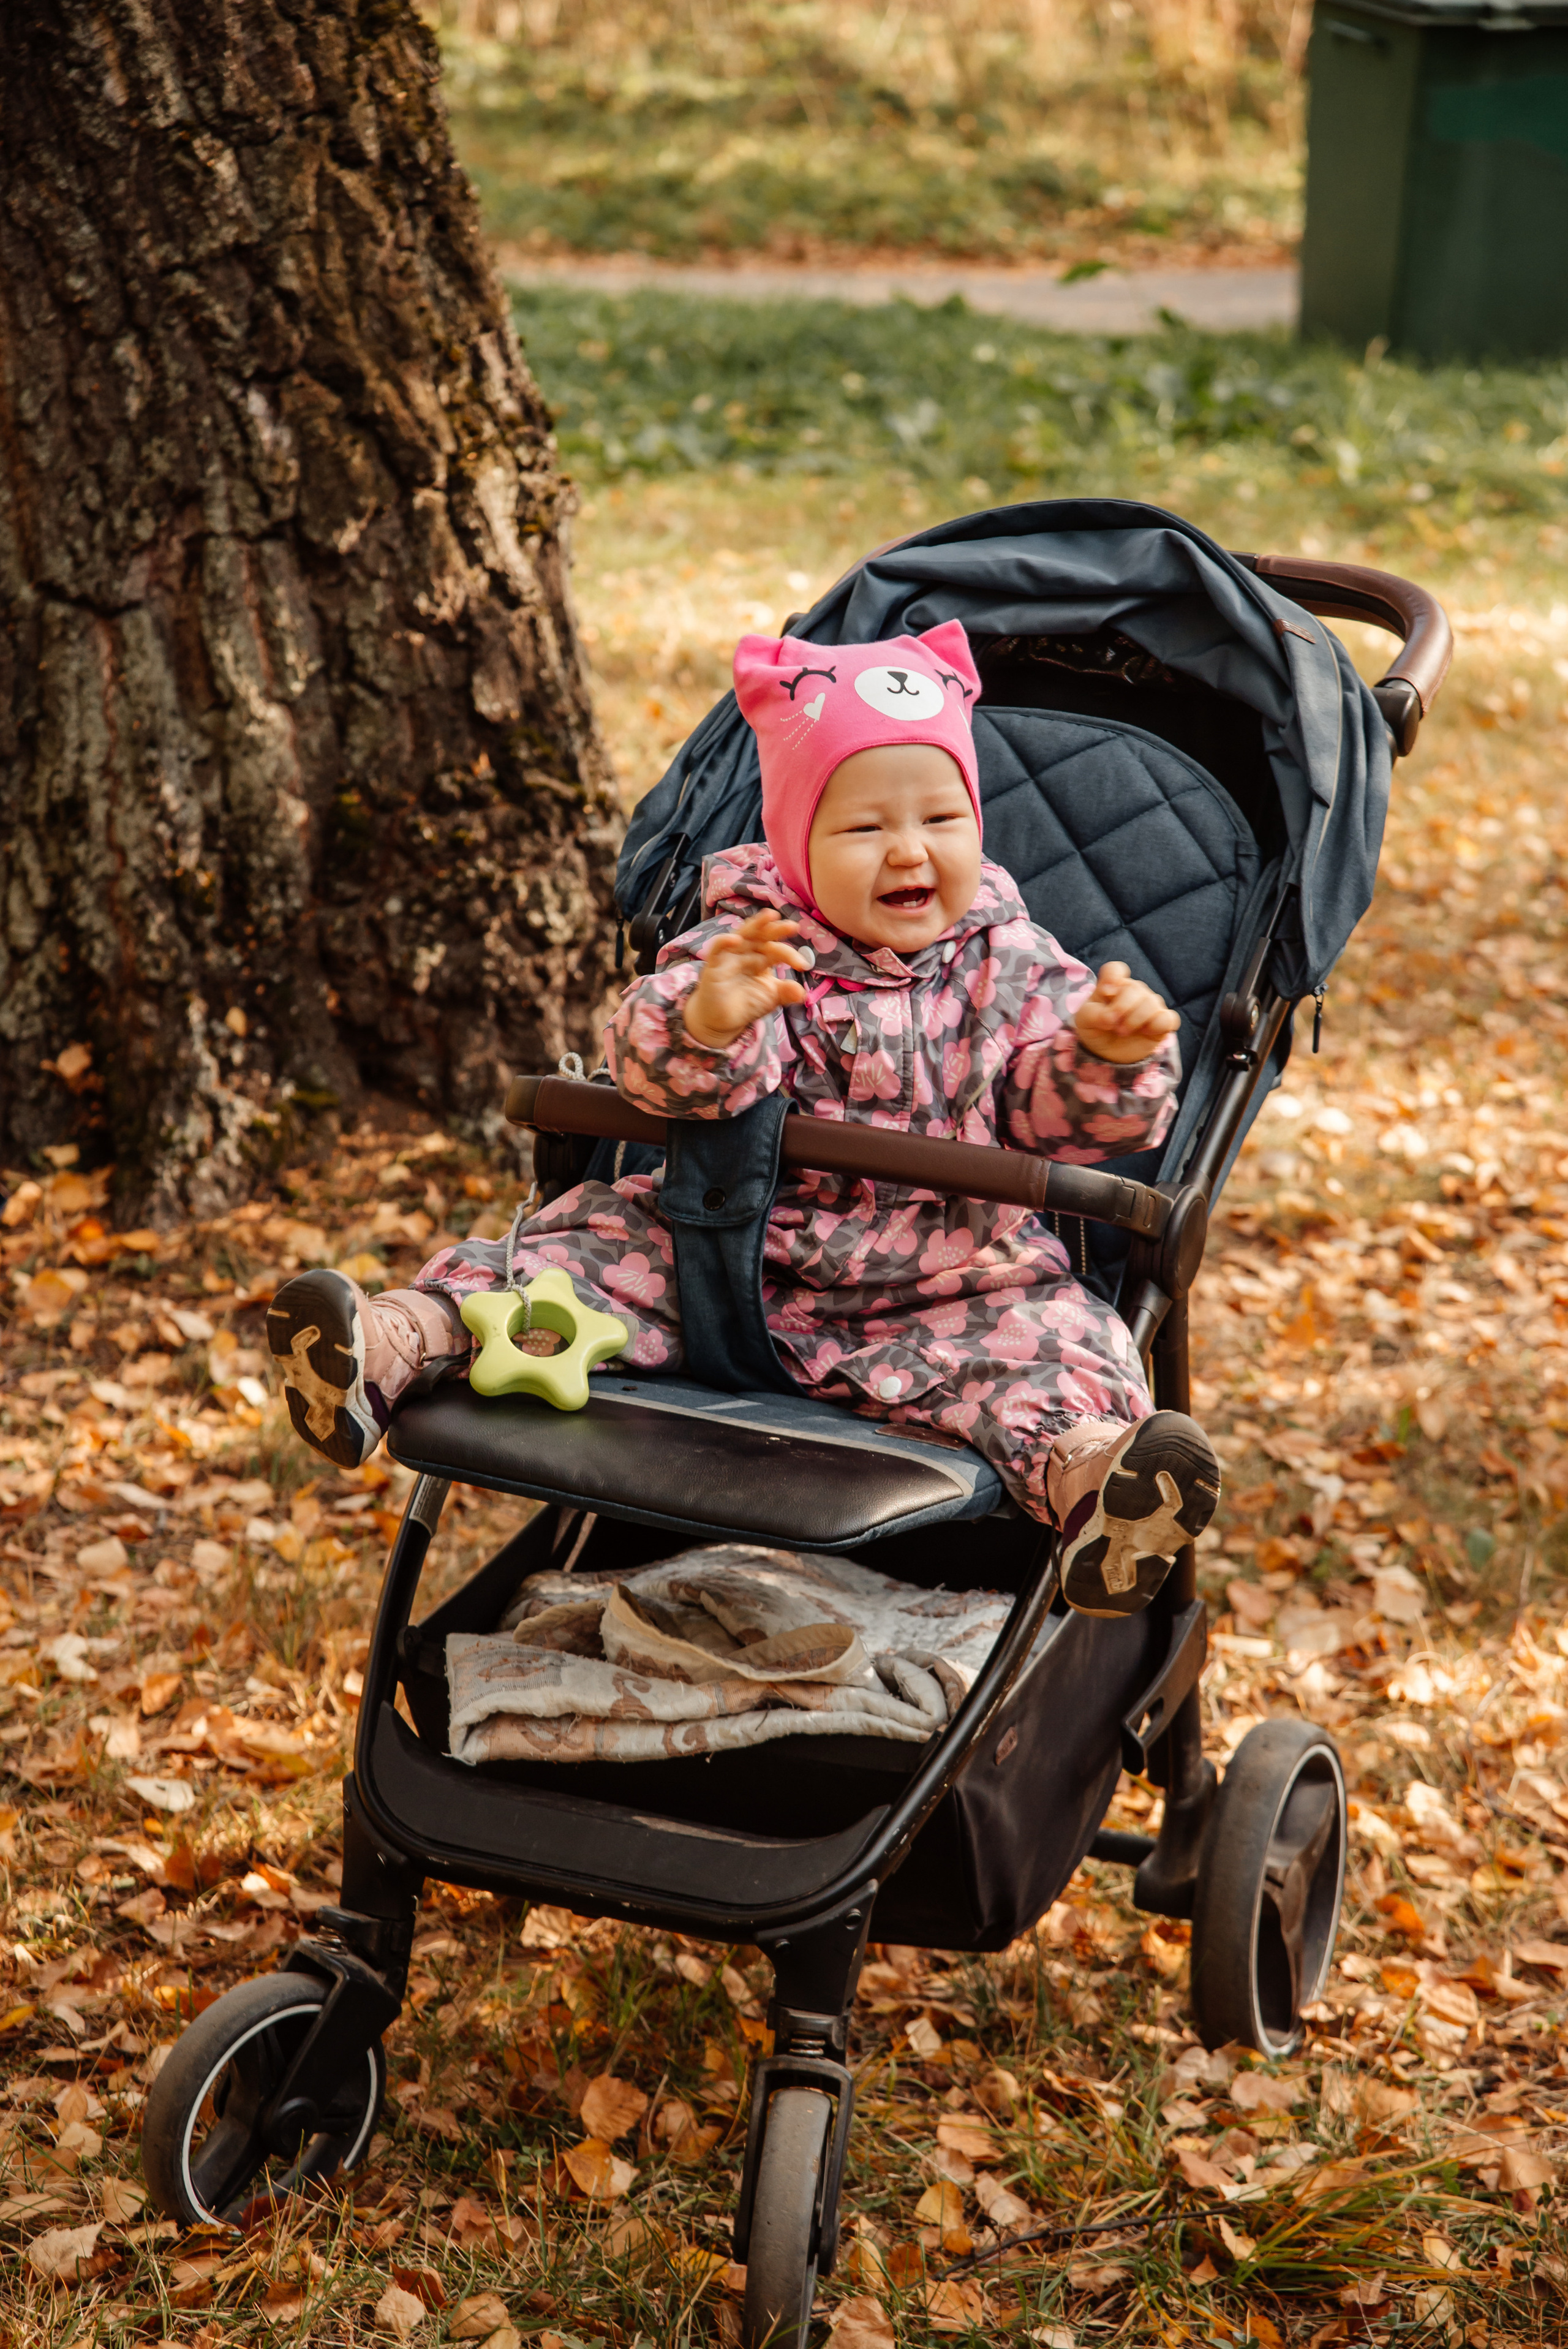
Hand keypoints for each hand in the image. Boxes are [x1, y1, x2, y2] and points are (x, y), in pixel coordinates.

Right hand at [683, 910, 809, 1049]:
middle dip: (776, 929)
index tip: (803, 965)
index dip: (790, 954)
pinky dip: (725, 941)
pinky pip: (718, 948)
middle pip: (761, 935)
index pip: (776, 949)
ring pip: (742, 934)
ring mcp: (730, 956)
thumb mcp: (770, 997)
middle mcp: (747, 952)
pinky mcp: (714, 965)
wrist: (722, 1020)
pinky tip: (736, 939)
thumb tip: (802, 993)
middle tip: (793, 926)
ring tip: (770, 916)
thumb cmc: (746, 1003)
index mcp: (761, 957)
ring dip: (755, 924)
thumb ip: (786, 993)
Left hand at [1073, 962, 1178, 1064]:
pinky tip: (1145, 1032)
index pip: (1115, 970)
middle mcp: (1133, 991)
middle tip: (1112, 1025)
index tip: (1105, 993)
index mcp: (1112, 985)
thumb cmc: (1097, 1030)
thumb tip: (1110, 1017)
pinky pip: (1168, 1018)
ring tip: (1123, 1032)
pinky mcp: (1163, 1021)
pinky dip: (1156, 1026)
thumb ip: (1094, 1014)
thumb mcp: (1085, 1021)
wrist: (1108, 1054)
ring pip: (1151, 1002)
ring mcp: (1150, 1004)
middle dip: (1122, 1008)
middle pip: (1134, 988)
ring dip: (1135, 1019)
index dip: (1112, 977)